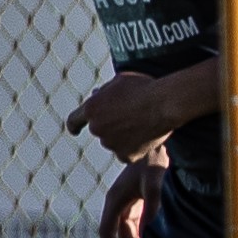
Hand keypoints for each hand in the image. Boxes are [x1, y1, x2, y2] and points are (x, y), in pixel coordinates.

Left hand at [67, 67, 197, 163]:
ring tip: (142, 123)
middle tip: (129, 116)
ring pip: (114, 142)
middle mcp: (97, 128)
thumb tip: (98, 97)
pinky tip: (147, 136)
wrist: (164, 103)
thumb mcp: (118, 82)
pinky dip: (135, 148)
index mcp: (91, 109)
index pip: (74, 121)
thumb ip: (104, 94)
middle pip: (100, 130)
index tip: (75, 131)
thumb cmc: (143, 87)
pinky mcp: (127, 156)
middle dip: (110, 125)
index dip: (74, 126)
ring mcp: (111, 144)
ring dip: (123, 136)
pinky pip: (127, 153)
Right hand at [99, 161, 158, 237]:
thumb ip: (152, 206)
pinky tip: (145, 237)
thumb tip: (147, 229)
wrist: (154, 148)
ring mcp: (121, 201)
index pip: (106, 231)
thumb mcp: (155, 183)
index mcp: (114, 199)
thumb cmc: (153, 164)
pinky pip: (128, 222)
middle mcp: (114, 202)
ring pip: (121, 228)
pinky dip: (135, 232)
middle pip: (112, 232)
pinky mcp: (130, 201)